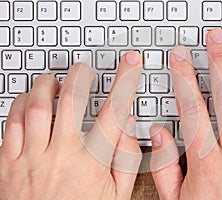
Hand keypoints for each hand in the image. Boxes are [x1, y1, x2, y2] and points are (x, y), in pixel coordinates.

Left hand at [0, 51, 142, 199]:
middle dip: (81, 76)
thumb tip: (127, 126)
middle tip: (84, 70)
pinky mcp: (9, 163)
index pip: (114, 112)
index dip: (125, 82)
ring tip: (54, 81)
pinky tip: (28, 100)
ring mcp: (32, 158)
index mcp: (92, 163)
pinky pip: (12, 123)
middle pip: (70, 100)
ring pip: (36, 106)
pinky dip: (20, 103)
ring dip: (46, 85)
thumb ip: (127, 159)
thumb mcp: (117, 195)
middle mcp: (61, 156)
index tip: (130, 64)